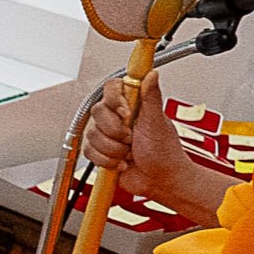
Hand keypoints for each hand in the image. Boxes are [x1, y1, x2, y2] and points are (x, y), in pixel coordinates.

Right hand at [81, 70, 227, 217]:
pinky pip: (89, 152)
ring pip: (92, 135)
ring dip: (113, 149)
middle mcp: (118, 117)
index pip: (112, 88)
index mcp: (133, 105)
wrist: (160, 180)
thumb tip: (151, 73)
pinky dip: (106, 160)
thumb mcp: (158, 122)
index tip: (126, 113)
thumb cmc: (164, 153)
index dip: (114, 100)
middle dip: (115, 131)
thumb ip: (151, 96)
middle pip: (98, 112)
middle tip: (131, 137)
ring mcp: (108, 134)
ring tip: (129, 152)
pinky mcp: (100, 151)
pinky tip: (121, 161)